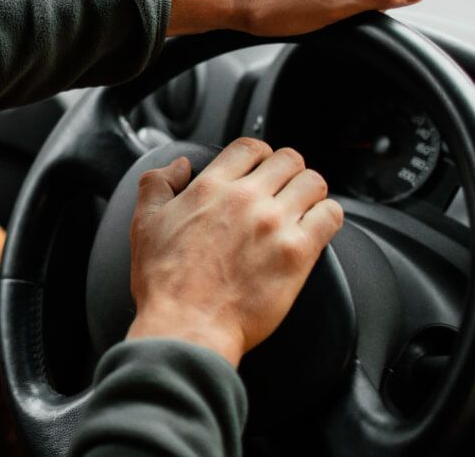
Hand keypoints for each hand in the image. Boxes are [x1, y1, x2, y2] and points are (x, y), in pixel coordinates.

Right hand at [125, 138, 343, 365]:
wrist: (187, 326)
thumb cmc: (165, 284)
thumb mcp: (144, 223)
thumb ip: (157, 184)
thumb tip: (179, 166)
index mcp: (210, 188)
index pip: (249, 147)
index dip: (259, 155)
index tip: (260, 168)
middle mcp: (246, 199)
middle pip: (287, 159)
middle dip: (286, 171)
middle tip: (282, 190)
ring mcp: (274, 223)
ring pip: (313, 182)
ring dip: (309, 192)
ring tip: (302, 208)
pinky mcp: (298, 252)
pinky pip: (330, 216)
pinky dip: (327, 216)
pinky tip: (315, 228)